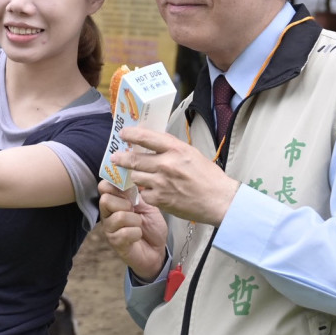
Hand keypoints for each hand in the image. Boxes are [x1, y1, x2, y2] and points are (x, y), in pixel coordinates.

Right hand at [98, 180, 168, 280]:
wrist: (157, 250)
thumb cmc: (151, 226)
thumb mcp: (147, 204)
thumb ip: (137, 191)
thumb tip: (134, 172)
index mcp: (114, 201)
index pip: (104, 186)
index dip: (115, 183)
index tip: (129, 187)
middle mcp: (108, 214)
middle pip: (105, 199)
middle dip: (124, 203)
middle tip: (134, 209)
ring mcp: (109, 229)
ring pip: (119, 216)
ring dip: (135, 220)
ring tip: (139, 224)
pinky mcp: (115, 243)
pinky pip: (125, 232)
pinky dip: (137, 233)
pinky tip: (138, 235)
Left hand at [111, 127, 240, 226]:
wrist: (219, 200)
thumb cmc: (208, 176)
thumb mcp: (190, 153)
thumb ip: (170, 147)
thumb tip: (151, 140)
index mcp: (175, 149)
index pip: (146, 137)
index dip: (131, 134)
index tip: (123, 134)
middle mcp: (166, 164)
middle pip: (134, 159)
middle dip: (121, 158)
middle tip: (116, 157)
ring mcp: (162, 183)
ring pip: (136, 176)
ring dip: (136, 175)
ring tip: (139, 175)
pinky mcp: (161, 199)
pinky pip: (144, 194)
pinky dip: (146, 192)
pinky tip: (153, 191)